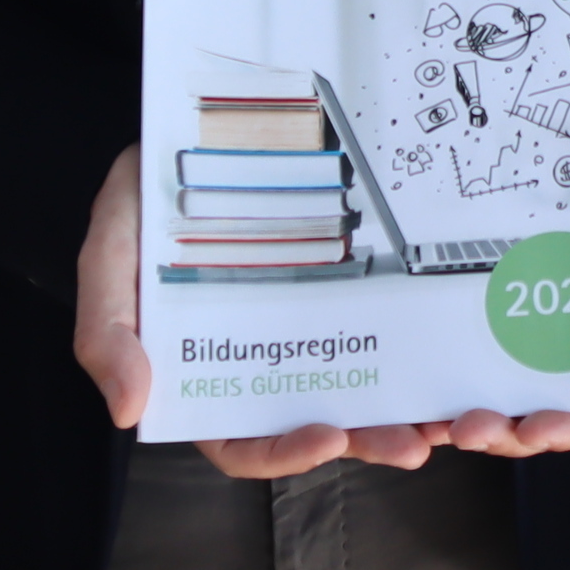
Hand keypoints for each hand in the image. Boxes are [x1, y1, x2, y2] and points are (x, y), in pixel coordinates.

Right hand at [68, 142, 569, 479]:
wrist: (190, 116)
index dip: (282, 453)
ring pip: (369, 382)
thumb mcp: (110, 253)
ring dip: (410, 406)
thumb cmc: (145, 193)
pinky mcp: (358, 280)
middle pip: (320, 420)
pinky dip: (426, 340)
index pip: (241, 436)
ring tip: (454, 416)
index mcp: (210, 366)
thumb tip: (128, 410)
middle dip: (370, 438)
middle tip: (416, 442)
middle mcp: (272, 353)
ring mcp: (319, 318)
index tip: (325, 439)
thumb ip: (106, 330)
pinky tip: (463, 340)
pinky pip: (396, 320)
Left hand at [437, 124, 569, 465]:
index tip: (541, 426)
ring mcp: (513, 321)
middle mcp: (562, 341)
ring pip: (488, 393)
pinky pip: (448, 349)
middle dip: (505, 433)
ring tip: (429, 420)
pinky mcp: (470, 295)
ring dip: (458, 419)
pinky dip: (428, 377)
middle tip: (470, 426)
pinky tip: (405, 381)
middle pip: (537, 414)